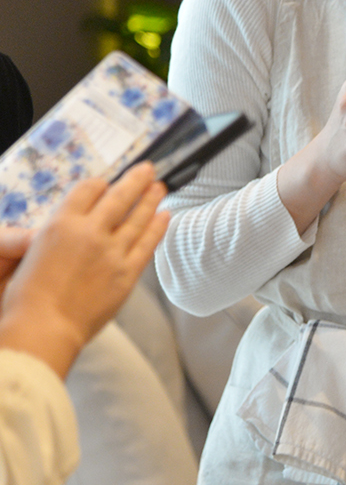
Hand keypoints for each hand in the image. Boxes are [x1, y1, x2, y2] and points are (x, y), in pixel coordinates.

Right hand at [0, 163, 169, 376]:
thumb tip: (77, 226)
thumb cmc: (27, 298)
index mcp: (60, 224)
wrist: (43, 328)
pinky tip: (166, 216)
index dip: (100, 184)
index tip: (108, 183)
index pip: (88, 190)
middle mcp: (89, 232)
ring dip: (151, 199)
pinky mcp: (127, 273)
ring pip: (139, 217)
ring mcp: (112, 252)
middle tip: (148, 169)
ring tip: (161, 187)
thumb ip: (58, 236)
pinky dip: (158, 228)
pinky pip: (148, 244)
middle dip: (136, 179)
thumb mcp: (32, 253)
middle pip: (119, 196)